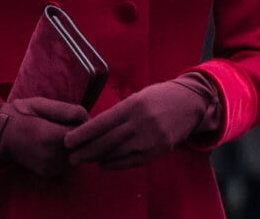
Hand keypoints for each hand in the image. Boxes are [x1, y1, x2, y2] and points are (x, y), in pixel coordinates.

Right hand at [0, 97, 88, 176]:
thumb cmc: (21, 114)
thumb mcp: (41, 104)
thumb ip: (65, 110)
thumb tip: (87, 118)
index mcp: (50, 137)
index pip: (83, 135)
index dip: (83, 125)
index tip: (74, 118)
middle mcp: (51, 157)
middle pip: (82, 148)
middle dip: (81, 137)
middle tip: (67, 125)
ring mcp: (49, 168)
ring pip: (77, 158)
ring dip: (75, 147)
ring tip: (60, 134)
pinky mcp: (47, 174)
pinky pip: (67, 165)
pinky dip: (67, 156)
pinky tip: (57, 145)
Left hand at [65, 73, 218, 168]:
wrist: (191, 103)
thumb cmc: (160, 97)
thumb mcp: (138, 96)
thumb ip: (118, 112)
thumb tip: (94, 127)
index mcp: (133, 105)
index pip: (101, 123)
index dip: (82, 134)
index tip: (68, 141)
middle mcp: (141, 122)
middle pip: (106, 141)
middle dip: (85, 151)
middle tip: (71, 157)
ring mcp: (150, 138)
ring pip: (117, 153)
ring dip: (98, 158)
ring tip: (85, 159)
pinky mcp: (158, 150)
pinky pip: (131, 161)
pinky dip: (115, 164)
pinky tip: (104, 163)